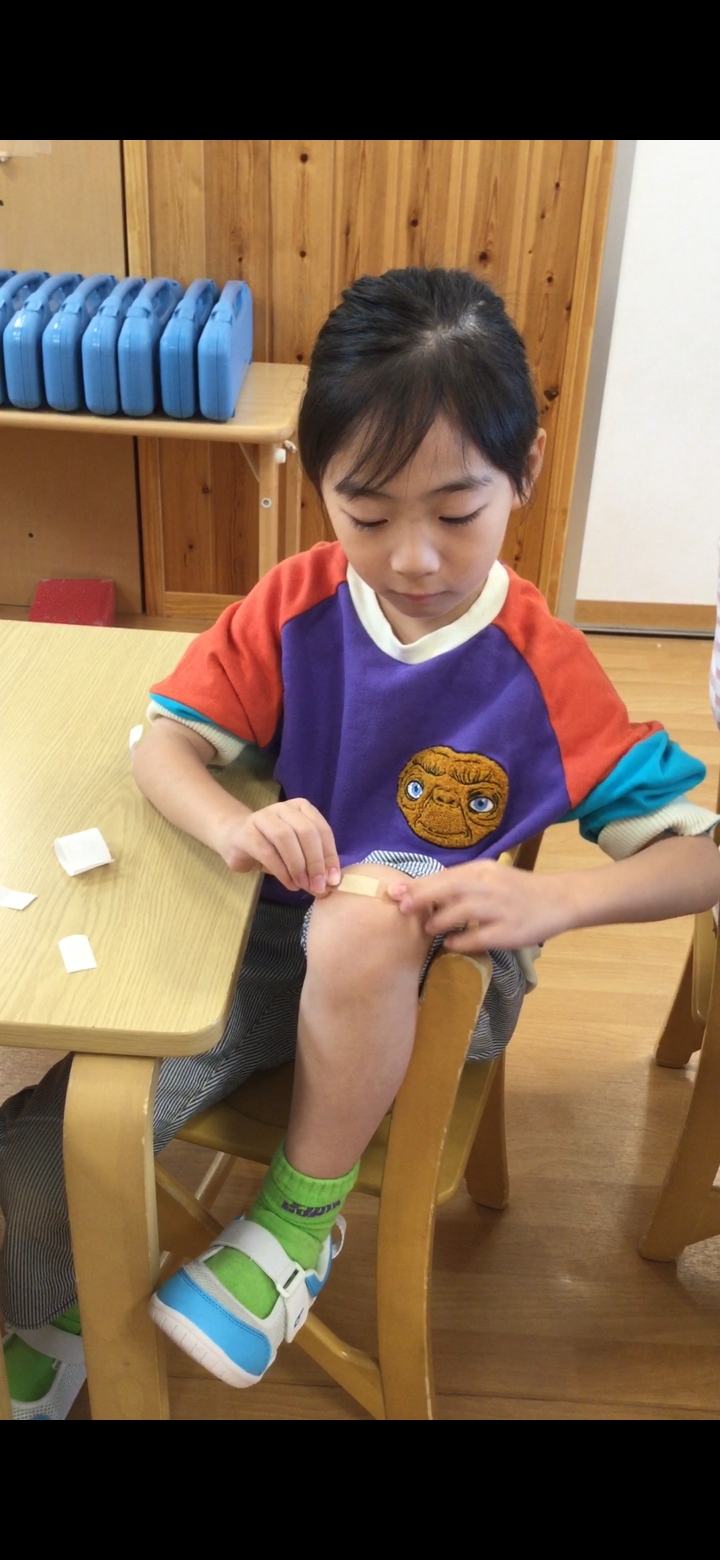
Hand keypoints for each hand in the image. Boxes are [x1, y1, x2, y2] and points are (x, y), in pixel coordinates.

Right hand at [215, 799, 340, 894]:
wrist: (235, 840)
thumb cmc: (273, 847)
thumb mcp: (298, 852)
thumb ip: (313, 863)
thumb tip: (330, 883)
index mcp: (301, 808)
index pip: (322, 830)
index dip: (329, 856)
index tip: (333, 879)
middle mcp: (283, 808)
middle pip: (306, 831)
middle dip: (315, 861)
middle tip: (318, 886)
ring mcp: (263, 817)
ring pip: (285, 838)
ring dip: (297, 866)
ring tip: (302, 885)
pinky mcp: (246, 832)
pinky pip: (267, 852)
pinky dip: (281, 871)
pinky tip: (289, 884)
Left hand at [387, 860, 573, 951]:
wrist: (558, 899)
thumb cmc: (516, 890)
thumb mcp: (488, 877)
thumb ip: (460, 883)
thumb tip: (420, 892)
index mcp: (481, 870)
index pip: (443, 876)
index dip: (417, 885)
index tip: (393, 892)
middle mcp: (489, 885)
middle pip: (448, 889)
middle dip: (421, 899)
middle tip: (402, 909)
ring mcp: (500, 908)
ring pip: (461, 912)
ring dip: (439, 922)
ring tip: (428, 929)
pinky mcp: (509, 931)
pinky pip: (478, 937)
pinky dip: (460, 941)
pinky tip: (450, 944)